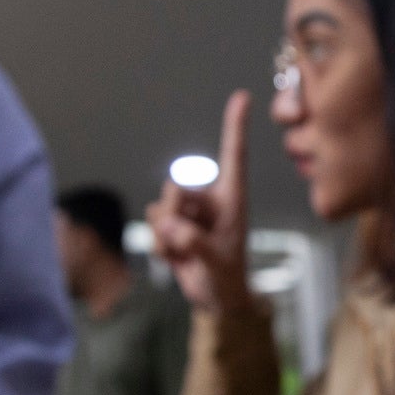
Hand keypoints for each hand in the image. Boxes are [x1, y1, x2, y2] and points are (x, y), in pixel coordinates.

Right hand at [146, 91, 252, 315]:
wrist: (215, 298)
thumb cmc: (228, 278)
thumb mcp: (217, 262)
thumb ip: (194, 242)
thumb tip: (168, 223)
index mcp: (232, 198)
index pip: (234, 156)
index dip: (235, 126)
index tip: (241, 96)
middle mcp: (209, 200)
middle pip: (177, 188)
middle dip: (173, 216)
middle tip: (186, 242)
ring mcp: (188, 212)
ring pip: (161, 209)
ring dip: (166, 237)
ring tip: (186, 254)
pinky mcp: (171, 225)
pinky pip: (153, 227)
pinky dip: (160, 247)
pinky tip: (177, 258)